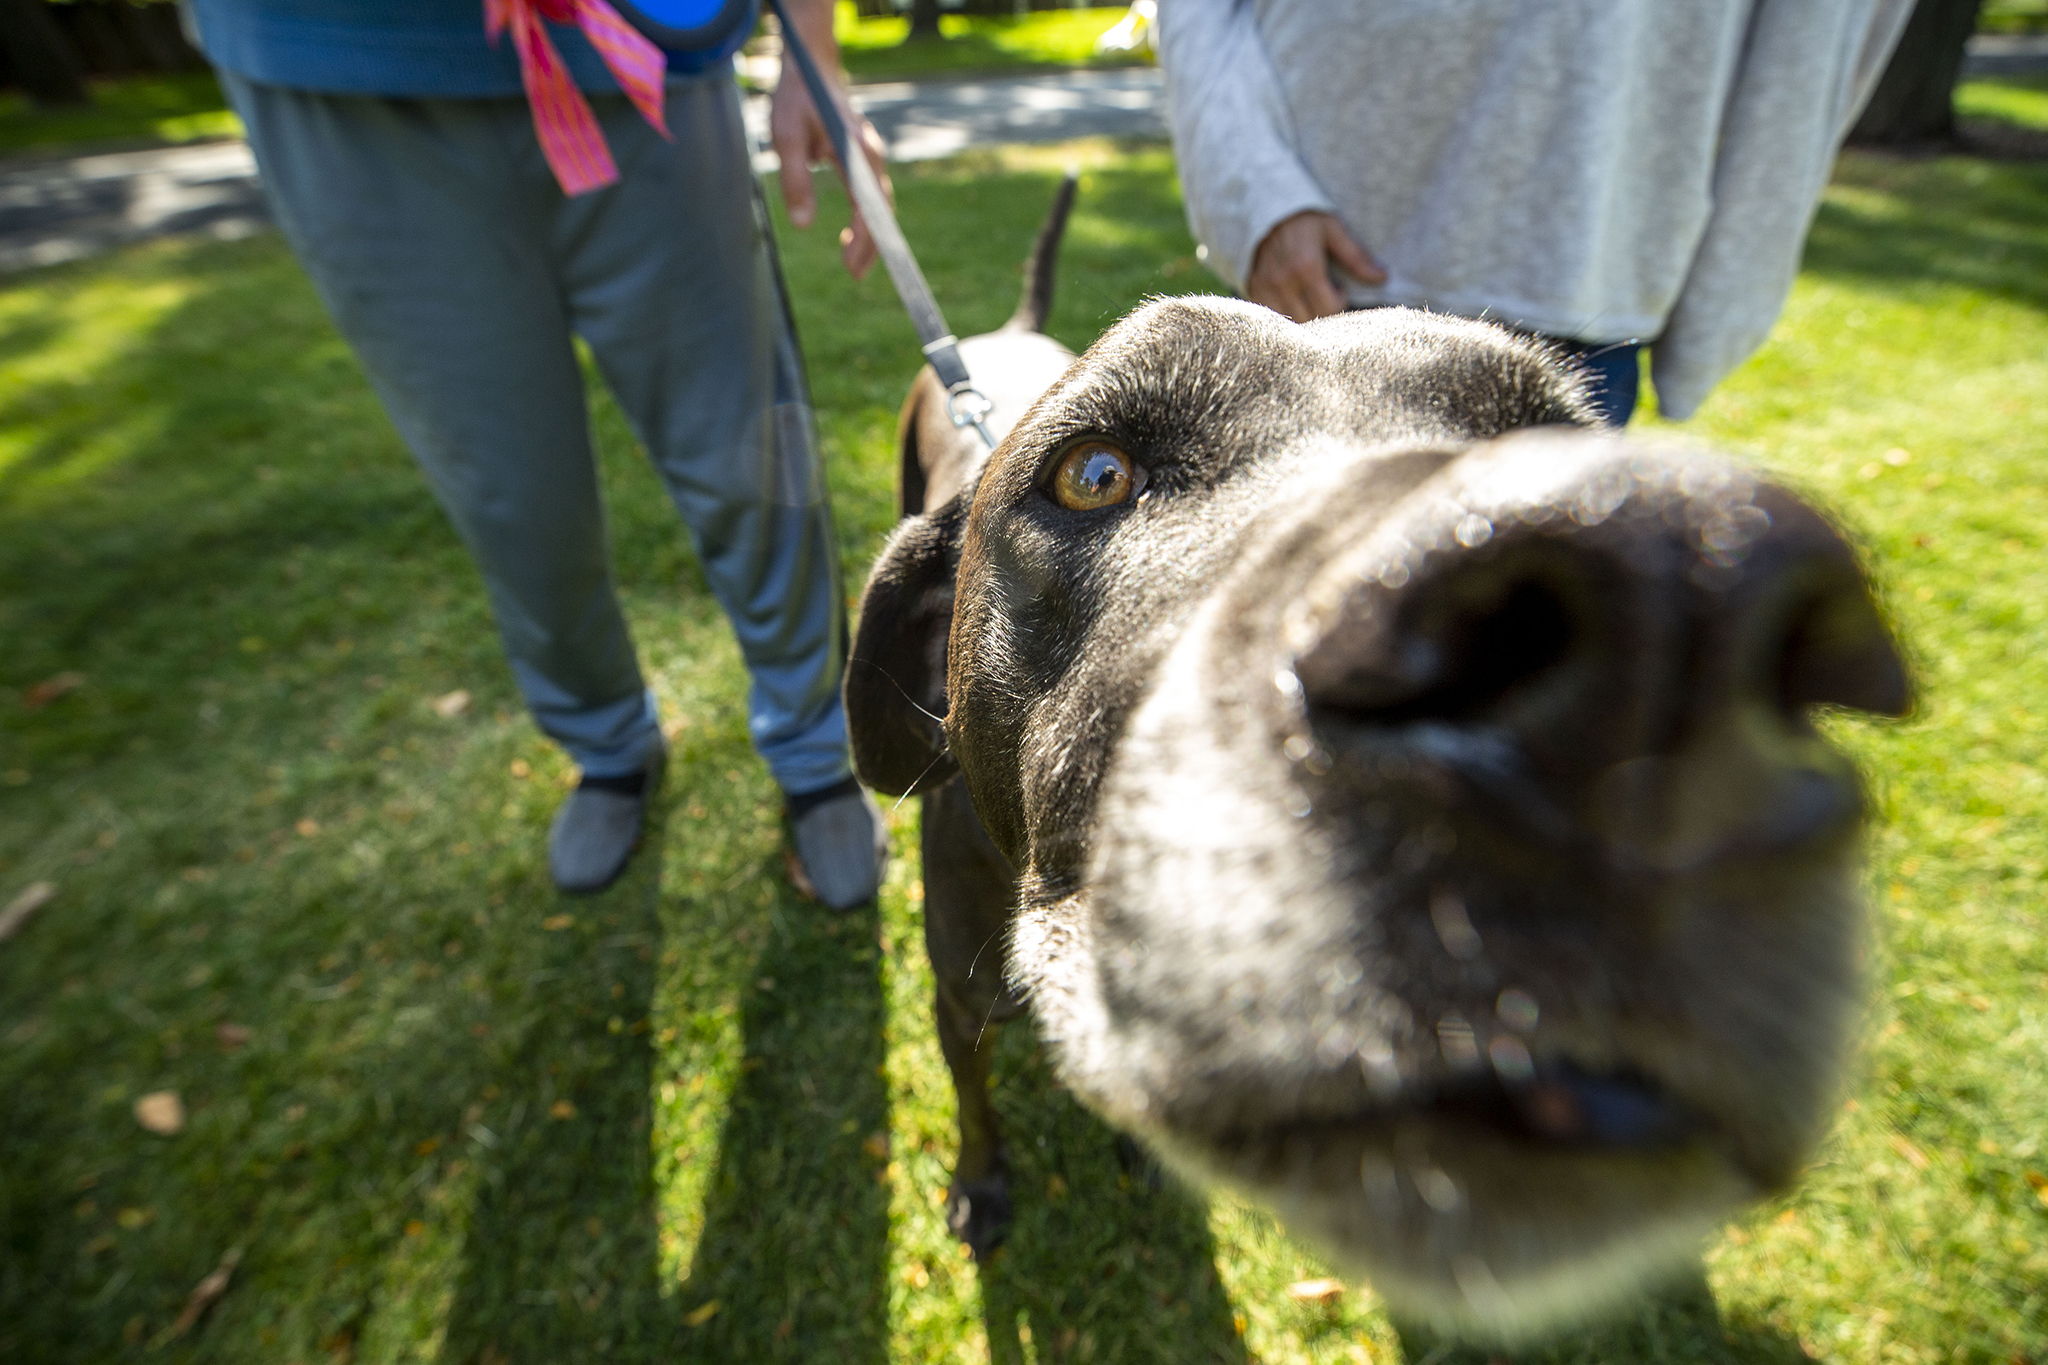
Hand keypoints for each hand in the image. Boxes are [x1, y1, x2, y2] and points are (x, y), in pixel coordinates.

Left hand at [770, 3, 891, 278]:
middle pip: (881, 212)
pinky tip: (851, 236)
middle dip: (871, 247)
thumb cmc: (797, 99)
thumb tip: (803, 226)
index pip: (869, 209)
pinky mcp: (865, 159)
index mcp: (858, 154)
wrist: (811, 66)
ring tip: (852, 264)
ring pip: (879, 206)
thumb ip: (795, 180)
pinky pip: (872, 196)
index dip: (865, 242)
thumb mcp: (786, 137)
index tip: (853, 268)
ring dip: (869, 236)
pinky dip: (866, 220)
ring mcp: (872, 157)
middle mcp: (872, 157)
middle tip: (854, 276)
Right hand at [1246, 211, 1384, 322]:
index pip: (1329, 308)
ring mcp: (1265, 287)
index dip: (1339, 301)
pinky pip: (1272, 314)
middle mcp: (1283, 282)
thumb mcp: (1333, 229)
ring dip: (1304, 312)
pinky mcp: (1253, 288)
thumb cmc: (1304, 217)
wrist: (1265, 204)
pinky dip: (1284, 311)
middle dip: (1322, 309)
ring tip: (1308, 293)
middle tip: (1324, 290)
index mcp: (1306, 268)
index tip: (1338, 287)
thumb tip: (1382, 277)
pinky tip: (1291, 295)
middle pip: (1310, 319)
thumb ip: (1356, 257)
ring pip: (1291, 321)